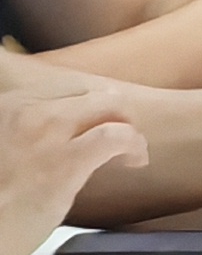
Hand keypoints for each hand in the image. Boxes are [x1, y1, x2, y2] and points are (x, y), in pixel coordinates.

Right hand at [0, 84, 144, 254]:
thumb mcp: (0, 153)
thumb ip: (21, 139)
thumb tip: (44, 146)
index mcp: (6, 108)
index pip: (60, 90)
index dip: (81, 107)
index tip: (88, 124)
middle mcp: (23, 112)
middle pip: (88, 94)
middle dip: (109, 110)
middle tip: (118, 129)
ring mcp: (44, 133)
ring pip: (107, 105)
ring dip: (126, 123)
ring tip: (132, 145)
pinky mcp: (64, 164)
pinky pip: (115, 137)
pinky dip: (133, 143)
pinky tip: (136, 158)